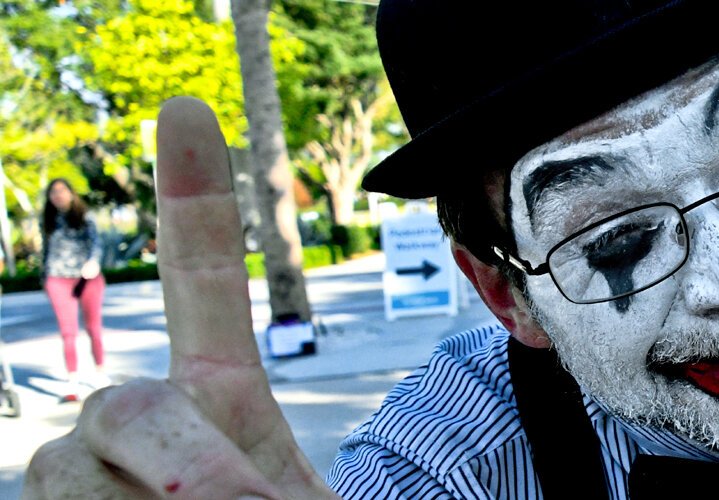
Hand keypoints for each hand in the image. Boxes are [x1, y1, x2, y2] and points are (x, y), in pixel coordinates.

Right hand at [23, 98, 334, 498]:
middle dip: (178, 470)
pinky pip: (41, 497)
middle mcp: (146, 434)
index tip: (189, 106)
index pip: (203, 292)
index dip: (196, 202)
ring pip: (62, 467)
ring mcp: (86, 481)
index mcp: (223, 409)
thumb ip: (254, 484)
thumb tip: (210, 490)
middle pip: (113, 407)